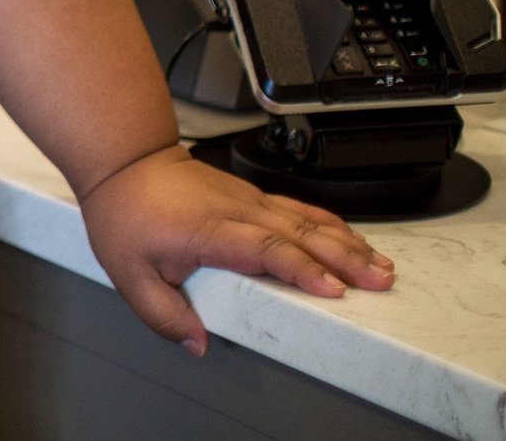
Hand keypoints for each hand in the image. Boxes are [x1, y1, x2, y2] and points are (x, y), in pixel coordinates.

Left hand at [78, 144, 392, 355]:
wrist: (125, 161)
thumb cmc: (126, 213)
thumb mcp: (128, 272)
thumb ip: (162, 314)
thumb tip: (197, 344)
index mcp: (208, 231)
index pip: (263, 248)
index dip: (300, 268)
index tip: (332, 289)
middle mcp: (235, 212)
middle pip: (298, 234)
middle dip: (343, 259)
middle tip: (379, 281)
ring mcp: (247, 201)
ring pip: (306, 219)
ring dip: (346, 243)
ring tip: (380, 266)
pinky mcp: (252, 197)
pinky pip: (299, 209)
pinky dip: (330, 224)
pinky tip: (352, 238)